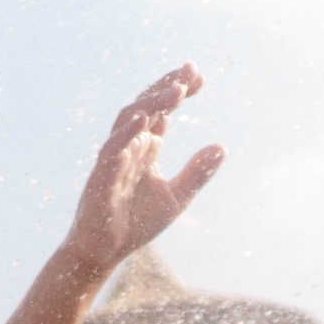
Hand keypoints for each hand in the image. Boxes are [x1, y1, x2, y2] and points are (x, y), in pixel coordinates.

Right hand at [61, 64, 224, 271]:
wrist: (104, 252)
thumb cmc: (134, 224)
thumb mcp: (176, 197)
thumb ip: (197, 173)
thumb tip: (222, 147)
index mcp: (146, 148)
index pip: (162, 111)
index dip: (179, 90)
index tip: (199, 76)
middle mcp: (129, 147)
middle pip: (146, 106)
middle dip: (167, 87)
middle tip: (191, 72)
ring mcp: (114, 159)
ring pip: (129, 120)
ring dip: (152, 103)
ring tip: (177, 91)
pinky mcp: (101, 178)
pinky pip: (111, 151)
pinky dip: (126, 134)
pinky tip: (143, 121)